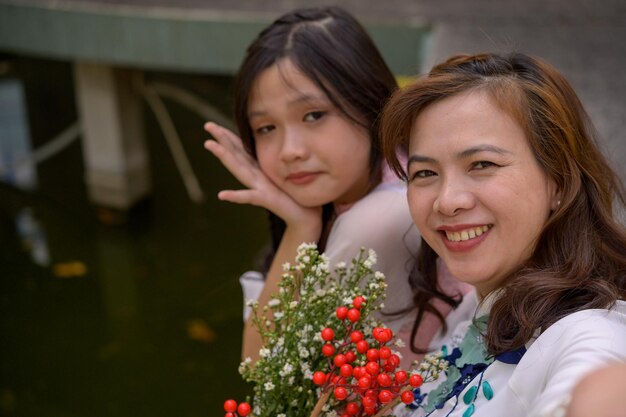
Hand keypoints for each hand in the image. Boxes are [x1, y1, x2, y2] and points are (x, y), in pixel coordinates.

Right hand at [203, 122, 321, 230]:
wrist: (304, 217)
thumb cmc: (294, 195)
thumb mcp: (282, 173)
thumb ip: (274, 162)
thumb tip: (276, 143)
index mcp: (259, 169)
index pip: (240, 149)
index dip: (227, 136)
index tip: (212, 125)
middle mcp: (255, 177)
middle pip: (235, 155)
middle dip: (221, 139)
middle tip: (207, 125)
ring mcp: (258, 188)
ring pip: (239, 170)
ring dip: (224, 157)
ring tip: (210, 145)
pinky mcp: (266, 200)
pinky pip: (250, 197)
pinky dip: (236, 196)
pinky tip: (222, 195)